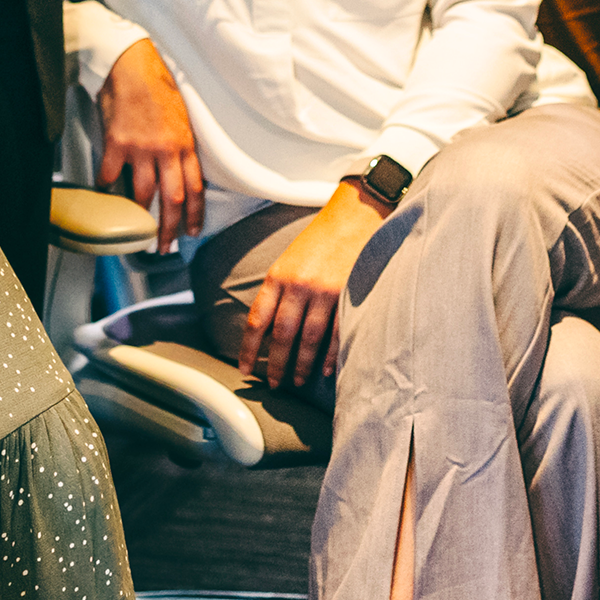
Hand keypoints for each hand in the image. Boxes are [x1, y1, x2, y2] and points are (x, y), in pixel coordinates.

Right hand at [98, 37, 203, 249]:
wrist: (133, 65)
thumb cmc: (158, 87)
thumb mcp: (180, 117)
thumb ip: (180, 145)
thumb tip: (179, 170)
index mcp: (185, 144)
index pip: (196, 188)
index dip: (196, 214)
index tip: (193, 231)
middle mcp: (166, 149)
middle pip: (173, 198)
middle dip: (169, 227)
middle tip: (163, 245)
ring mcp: (141, 148)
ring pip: (143, 193)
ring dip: (140, 215)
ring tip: (136, 227)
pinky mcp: (117, 143)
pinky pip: (111, 175)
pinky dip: (108, 188)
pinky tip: (105, 193)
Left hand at [240, 182, 389, 389]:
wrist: (355, 214)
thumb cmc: (320, 239)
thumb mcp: (289, 260)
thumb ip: (278, 291)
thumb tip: (268, 329)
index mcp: (278, 276)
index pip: (257, 320)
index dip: (249, 349)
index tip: (245, 369)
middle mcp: (298, 285)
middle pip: (281, 334)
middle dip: (275, 363)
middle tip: (273, 384)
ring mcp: (324, 291)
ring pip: (308, 338)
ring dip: (301, 364)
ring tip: (297, 380)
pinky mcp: (347, 294)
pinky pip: (336, 332)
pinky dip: (329, 354)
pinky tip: (324, 369)